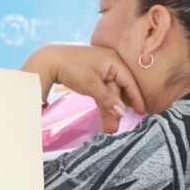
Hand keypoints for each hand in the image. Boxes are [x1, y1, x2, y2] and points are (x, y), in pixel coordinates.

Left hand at [22, 45, 145, 132]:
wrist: (47, 61)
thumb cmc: (71, 68)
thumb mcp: (91, 84)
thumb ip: (108, 99)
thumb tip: (123, 112)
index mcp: (113, 61)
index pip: (129, 81)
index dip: (136, 97)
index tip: (142, 112)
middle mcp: (109, 64)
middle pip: (118, 90)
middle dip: (116, 109)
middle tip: (115, 127)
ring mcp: (100, 70)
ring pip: (108, 94)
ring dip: (108, 110)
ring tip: (109, 129)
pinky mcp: (91, 77)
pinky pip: (101, 92)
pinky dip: (102, 104)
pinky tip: (104, 117)